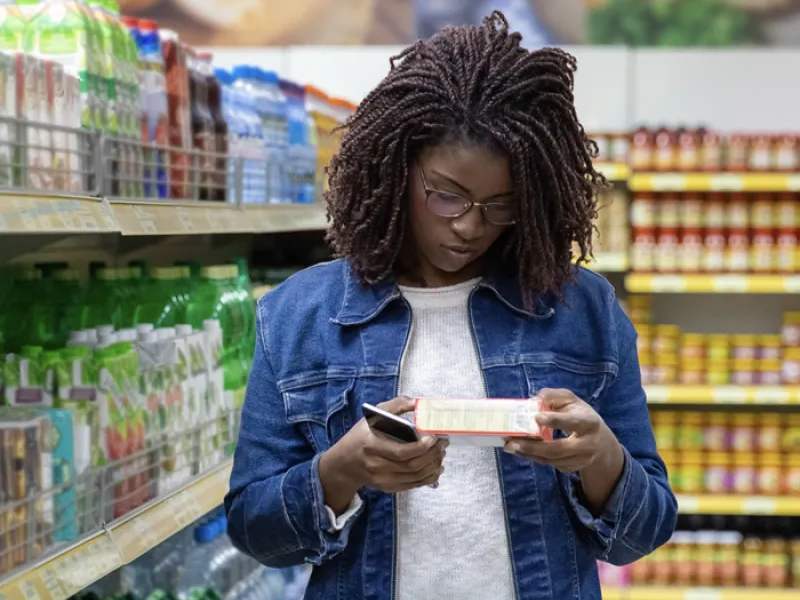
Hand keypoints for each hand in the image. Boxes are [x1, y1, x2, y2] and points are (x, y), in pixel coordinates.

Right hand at [319, 396, 446, 512]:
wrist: (345, 464)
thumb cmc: (361, 436)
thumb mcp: (371, 416)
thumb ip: (394, 406)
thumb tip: (417, 402)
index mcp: (371, 445)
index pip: (401, 452)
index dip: (422, 447)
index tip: (434, 437)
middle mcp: (376, 466)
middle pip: (411, 466)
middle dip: (432, 454)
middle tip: (443, 442)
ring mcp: (383, 480)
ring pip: (415, 477)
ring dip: (433, 465)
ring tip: (441, 453)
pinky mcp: (389, 488)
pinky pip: (413, 485)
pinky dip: (429, 477)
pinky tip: (436, 468)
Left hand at [503, 388, 621, 473]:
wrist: (600, 443)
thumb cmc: (580, 416)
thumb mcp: (571, 401)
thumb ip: (554, 396)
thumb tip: (535, 398)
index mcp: (589, 422)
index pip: (572, 422)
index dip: (554, 420)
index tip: (536, 417)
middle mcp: (587, 444)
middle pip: (558, 449)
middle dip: (533, 446)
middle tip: (512, 442)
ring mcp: (580, 459)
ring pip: (551, 460)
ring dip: (528, 453)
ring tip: (510, 446)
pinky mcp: (572, 467)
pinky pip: (550, 464)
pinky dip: (533, 457)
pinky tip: (521, 450)